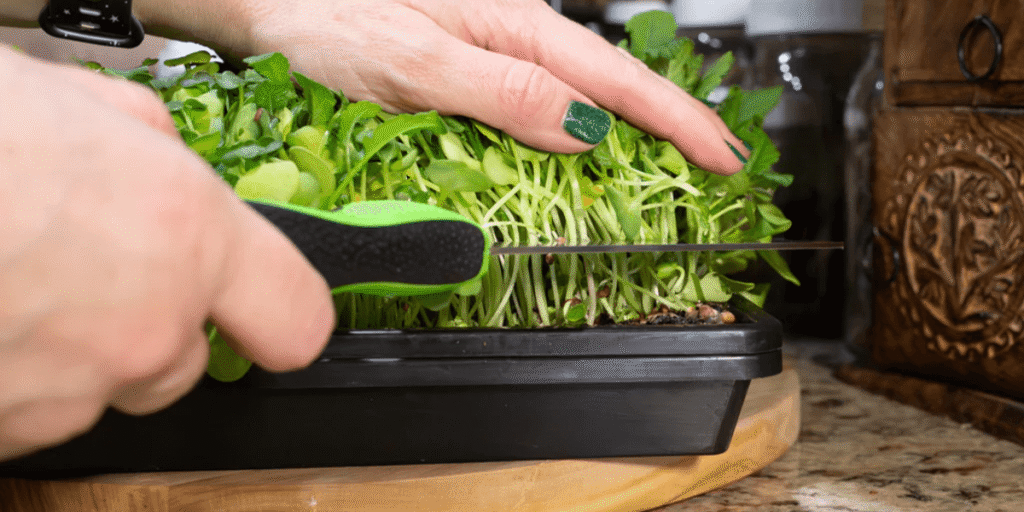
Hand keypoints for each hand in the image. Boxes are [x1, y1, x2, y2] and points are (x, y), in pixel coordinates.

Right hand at [0, 47, 333, 460]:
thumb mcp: (74, 100)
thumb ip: (146, 146)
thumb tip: (159, 158)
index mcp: (185, 238)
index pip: (294, 317)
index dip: (276, 316)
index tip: (262, 317)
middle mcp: (142, 329)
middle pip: (179, 362)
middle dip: (140, 323)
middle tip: (72, 265)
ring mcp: (62, 394)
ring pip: (91, 392)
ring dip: (60, 350)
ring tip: (1, 278)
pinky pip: (18, 416)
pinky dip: (3, 374)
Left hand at [136, 0, 748, 174]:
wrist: (270, 3)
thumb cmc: (325, 19)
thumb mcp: (415, 64)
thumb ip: (502, 93)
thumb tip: (583, 129)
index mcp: (513, 23)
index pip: (615, 80)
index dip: (676, 121)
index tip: (724, 156)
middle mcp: (512, 29)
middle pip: (611, 83)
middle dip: (671, 123)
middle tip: (719, 164)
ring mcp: (493, 44)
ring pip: (579, 92)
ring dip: (630, 128)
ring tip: (672, 160)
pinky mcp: (470, 62)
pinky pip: (539, 98)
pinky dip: (576, 126)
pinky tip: (587, 145)